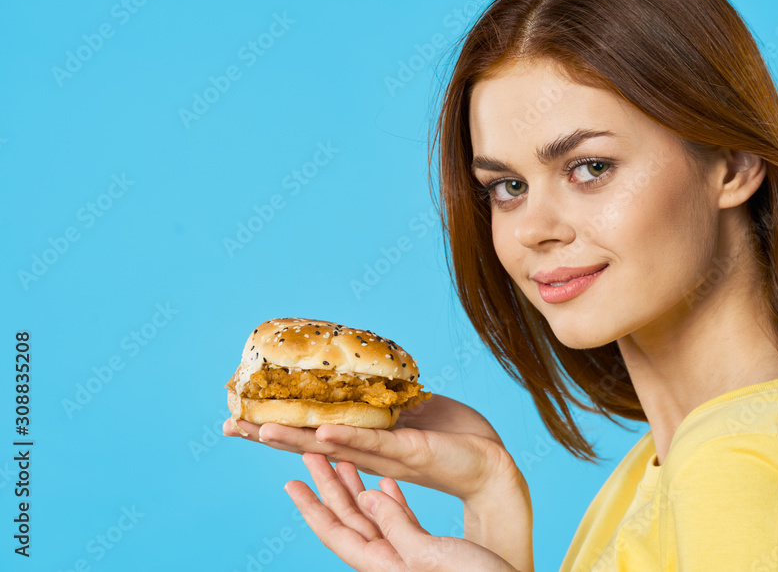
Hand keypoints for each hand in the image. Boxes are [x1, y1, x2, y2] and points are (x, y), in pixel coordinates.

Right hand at [223, 394, 522, 501]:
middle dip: (268, 436)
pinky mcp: (409, 452)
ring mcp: (385, 456)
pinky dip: (347, 437)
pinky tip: (322, 433)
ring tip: (259, 431)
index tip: (240, 418)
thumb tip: (363, 373)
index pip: (311, 434)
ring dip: (295, 439)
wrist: (490, 462)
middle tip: (229, 426)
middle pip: (308, 445)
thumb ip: (384, 400)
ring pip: (332, 447)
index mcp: (364, 443)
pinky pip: (374, 443)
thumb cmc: (451, 437)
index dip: (276, 428)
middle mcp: (366, 454)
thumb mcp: (410, 409)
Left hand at [286, 453, 518, 571]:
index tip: (290, 482)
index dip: (312, 507)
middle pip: (348, 517)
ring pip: (370, 513)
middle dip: (327, 485)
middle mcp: (390, 557)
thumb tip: (364, 498)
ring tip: (339, 458)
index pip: (336, 532)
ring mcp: (408, 552)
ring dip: (354, 485)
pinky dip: (387, 495)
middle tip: (307, 454)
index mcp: (384, 563)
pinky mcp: (427, 546)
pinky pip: (397, 516)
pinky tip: (383, 481)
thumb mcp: (427, 553)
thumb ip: (393, 525)